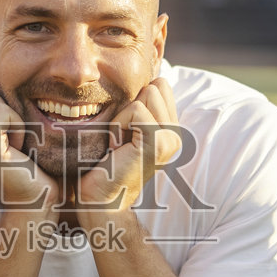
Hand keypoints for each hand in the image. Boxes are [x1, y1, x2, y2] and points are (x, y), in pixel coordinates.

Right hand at [0, 76, 56, 214]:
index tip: (11, 129)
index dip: (1, 98)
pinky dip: (18, 128)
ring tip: (17, 145)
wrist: (39, 199)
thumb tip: (2, 76)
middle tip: (14, 137)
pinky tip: (18, 151)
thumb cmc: (34, 163)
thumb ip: (4, 105)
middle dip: (4, 105)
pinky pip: (3, 114)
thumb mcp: (15, 127)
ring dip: (14, 118)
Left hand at [75, 77, 181, 214]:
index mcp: (170, 129)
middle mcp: (177, 134)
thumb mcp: (123, 128)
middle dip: (130, 105)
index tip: (125, 131)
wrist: (100, 200)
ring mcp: (172, 139)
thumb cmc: (102, 164)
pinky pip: (136, 110)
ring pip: (147, 93)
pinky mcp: (160, 143)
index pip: (161, 84)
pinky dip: (119, 125)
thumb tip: (140, 75)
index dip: (135, 99)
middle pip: (156, 85)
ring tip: (119, 144)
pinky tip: (116, 149)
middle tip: (121, 138)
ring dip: (123, 116)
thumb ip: (136, 106)